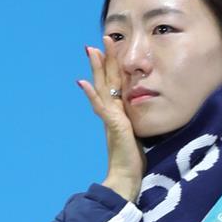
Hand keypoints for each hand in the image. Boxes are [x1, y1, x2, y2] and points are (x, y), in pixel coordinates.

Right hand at [78, 35, 146, 192]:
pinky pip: (101, 108)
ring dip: (96, 69)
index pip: (114, 86)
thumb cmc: (132, 160)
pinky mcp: (113, 126)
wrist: (125, 178)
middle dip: (102, 61)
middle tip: (95, 42)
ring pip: (101, 89)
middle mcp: (111, 113)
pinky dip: (92, 95)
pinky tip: (83, 83)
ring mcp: (110, 119)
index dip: (111, 68)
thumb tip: (138, 115)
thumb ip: (134, 122)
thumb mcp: (136, 134)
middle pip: (105, 82)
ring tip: (91, 51)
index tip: (108, 50)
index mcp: (118, 113)